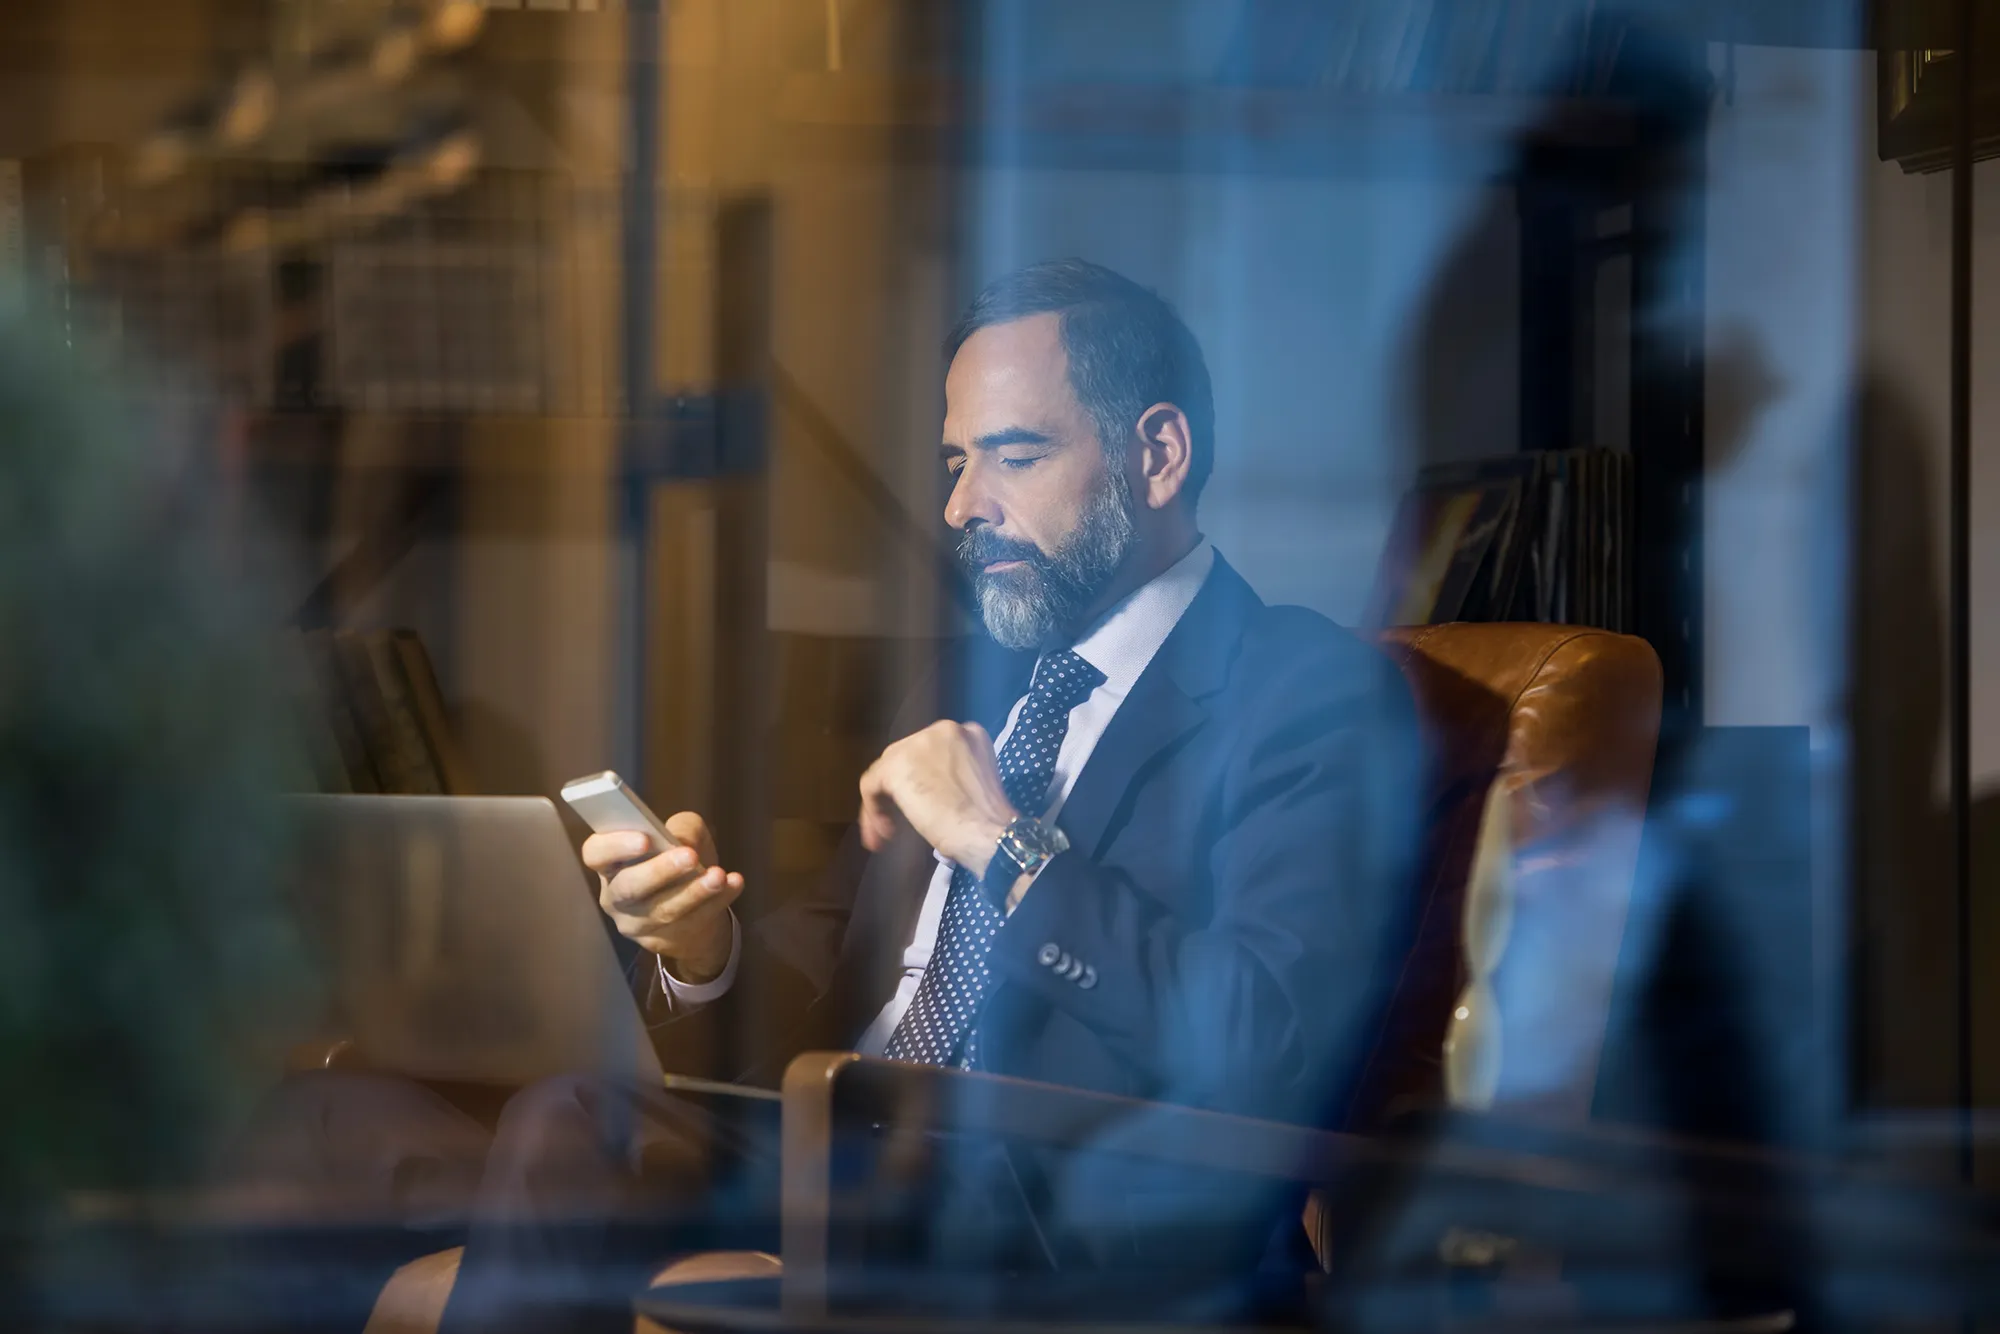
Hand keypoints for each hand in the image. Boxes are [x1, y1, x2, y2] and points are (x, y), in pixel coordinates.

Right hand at [582, 811, 741, 982]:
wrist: (694, 908)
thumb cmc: (677, 860)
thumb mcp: (680, 834)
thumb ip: (679, 828)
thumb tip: (682, 840)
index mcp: (610, 863)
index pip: (596, 854)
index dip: (615, 845)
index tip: (645, 838)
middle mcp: (616, 896)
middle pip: (630, 886)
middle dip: (659, 871)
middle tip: (689, 856)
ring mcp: (637, 924)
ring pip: (663, 909)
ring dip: (694, 891)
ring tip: (718, 875)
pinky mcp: (662, 942)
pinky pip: (691, 922)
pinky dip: (717, 902)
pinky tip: (733, 884)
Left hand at [857, 720, 1016, 875]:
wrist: (989, 831)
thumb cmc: (990, 821)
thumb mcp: (975, 784)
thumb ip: (952, 775)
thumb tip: (931, 789)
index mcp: (968, 733)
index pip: (932, 752)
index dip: (924, 780)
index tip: (928, 807)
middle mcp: (942, 729)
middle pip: (907, 757)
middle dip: (901, 790)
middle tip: (901, 820)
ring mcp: (918, 744)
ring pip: (888, 771)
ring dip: (885, 803)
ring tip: (889, 832)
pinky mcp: (896, 765)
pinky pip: (872, 785)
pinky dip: (873, 810)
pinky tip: (885, 832)